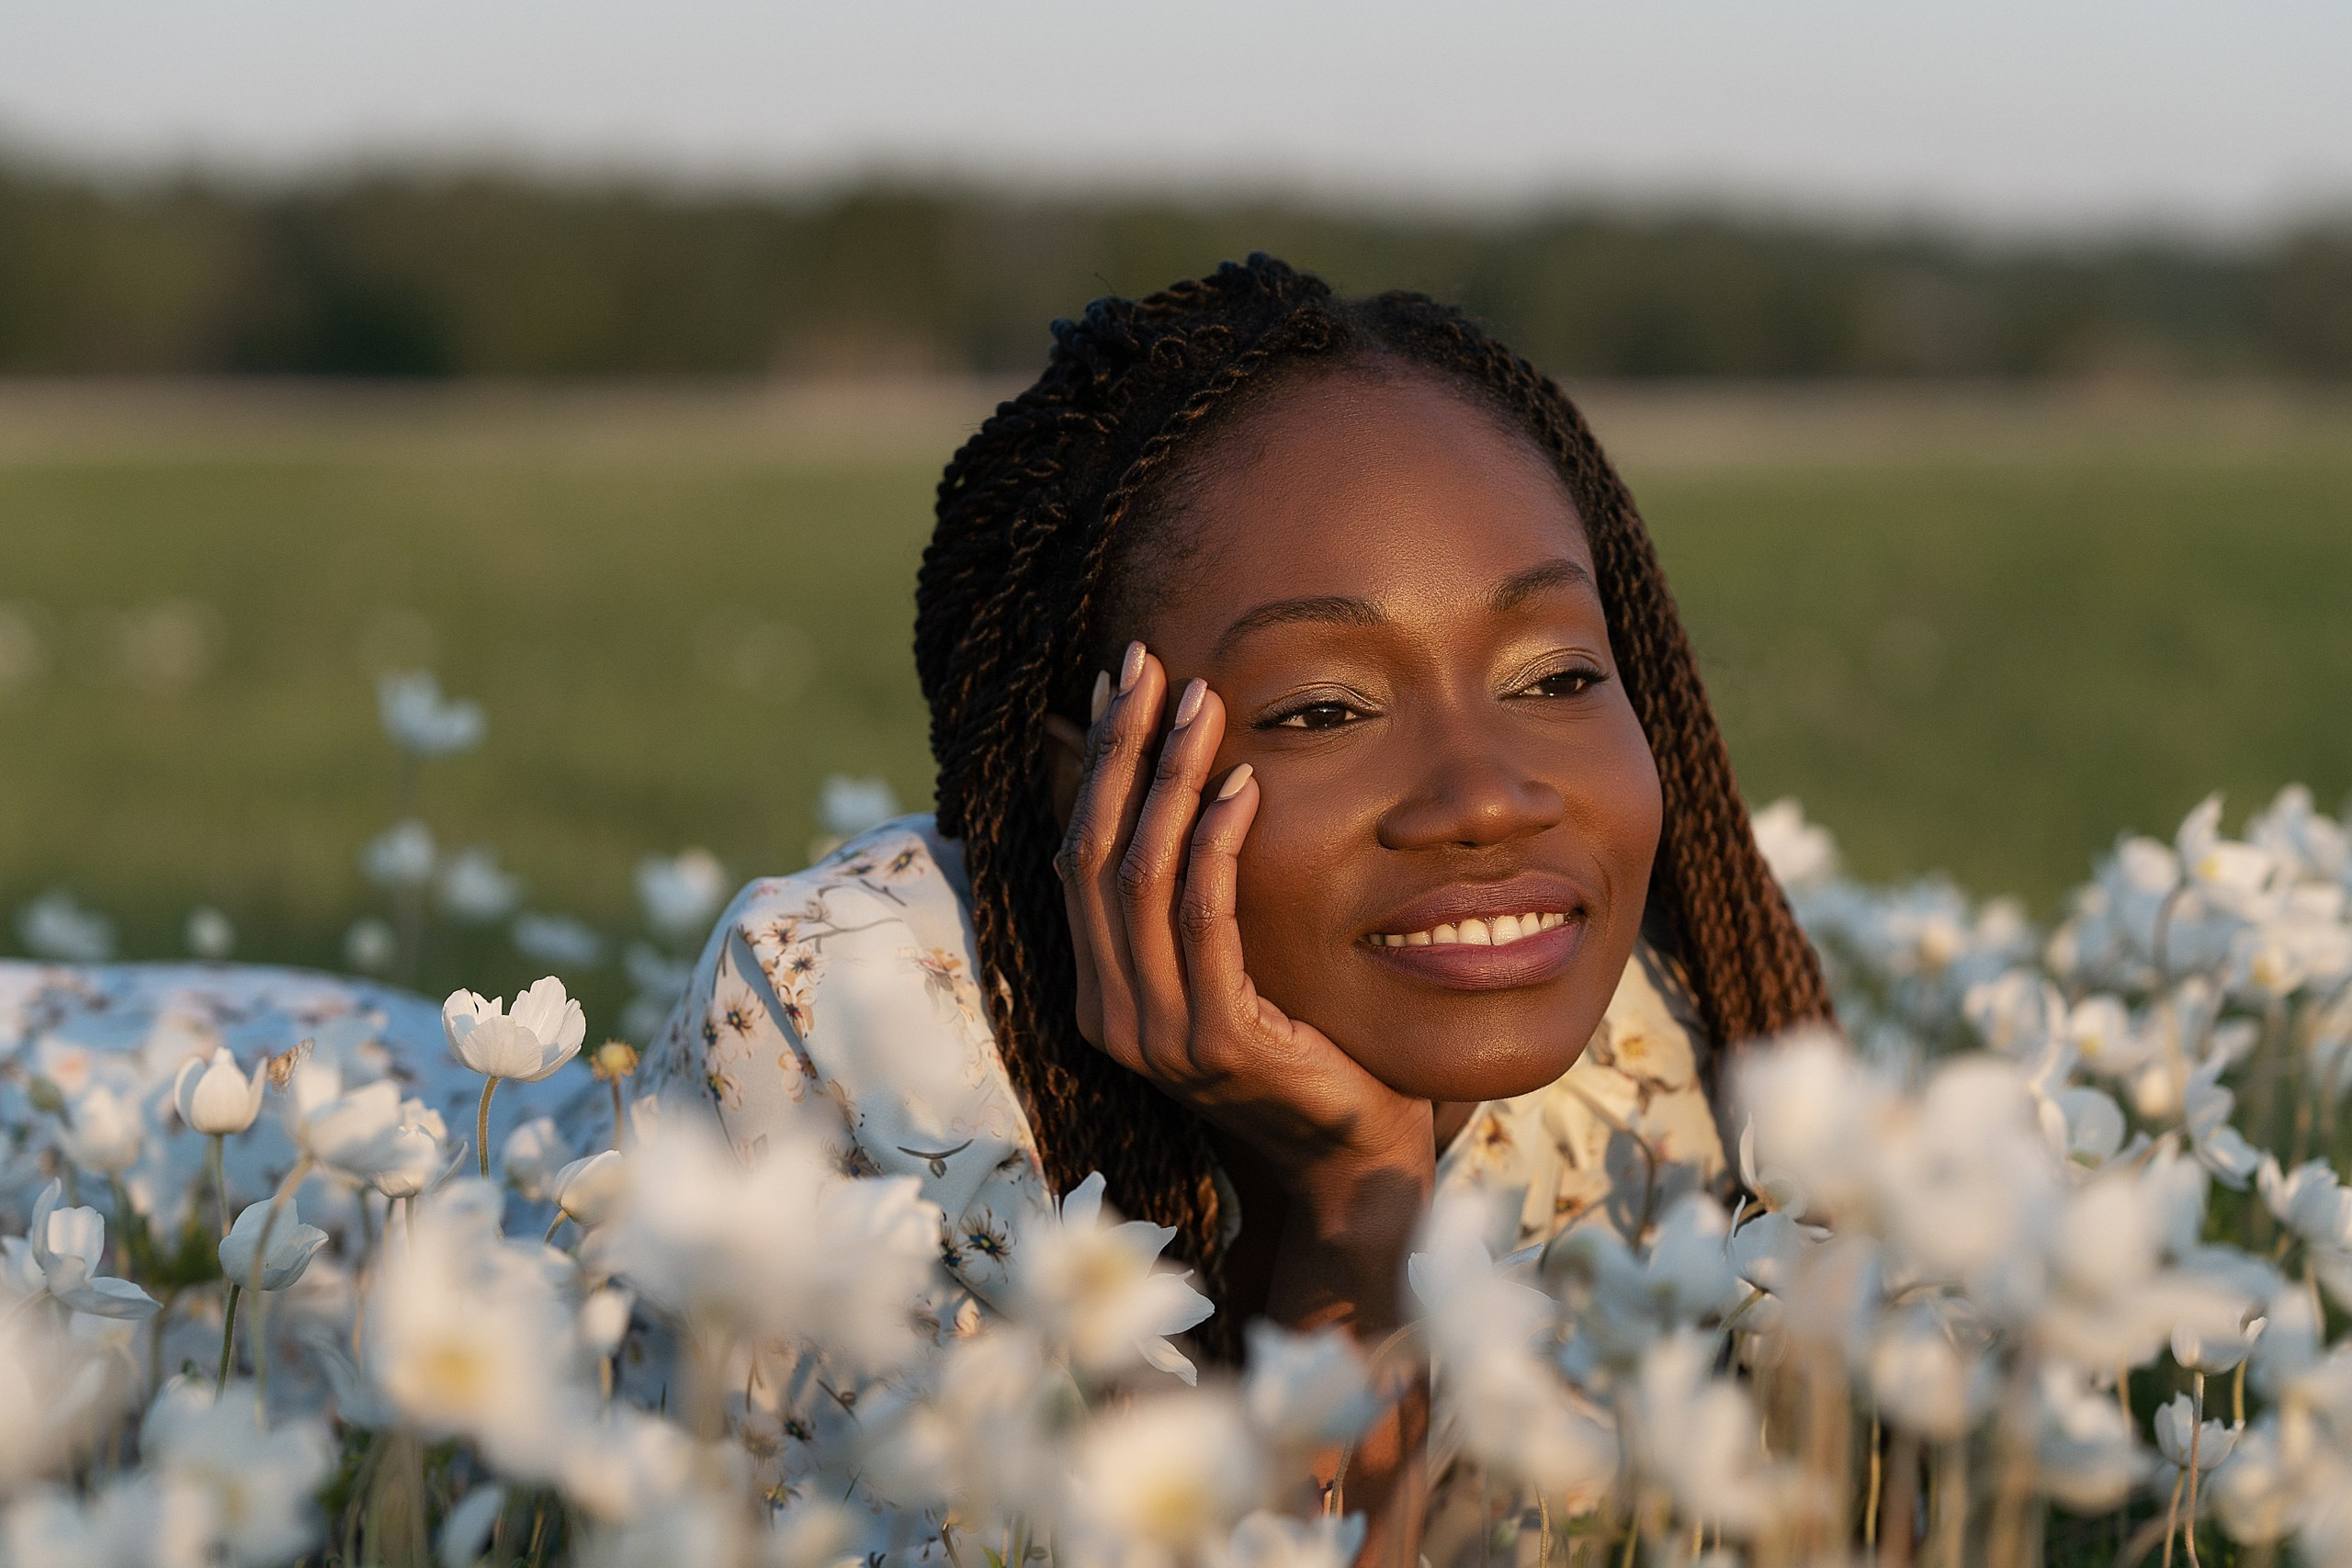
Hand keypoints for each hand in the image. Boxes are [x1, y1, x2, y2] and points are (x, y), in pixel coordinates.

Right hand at [1055, 643, 1433, 1249]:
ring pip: (1141, 878)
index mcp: (1103, 992)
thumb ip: (1196, 897)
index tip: (1116, 683)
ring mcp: (1158, 1033)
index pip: (1076, 855)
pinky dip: (1218, 847)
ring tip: (1203, 704)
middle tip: (1148, 665)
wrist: (1353, 1161)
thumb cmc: (1305, 1050)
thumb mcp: (1233, 965)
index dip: (1092, 764)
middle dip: (1120, 750)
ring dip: (1170, 778)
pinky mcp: (1217, 1042)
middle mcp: (1113, 1013)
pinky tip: (1244, 787)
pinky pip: (1205, 922)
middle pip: (1094, 853)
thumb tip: (1187, 790)